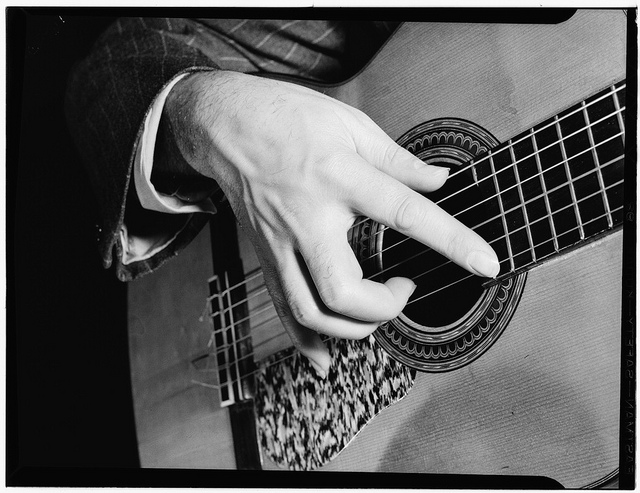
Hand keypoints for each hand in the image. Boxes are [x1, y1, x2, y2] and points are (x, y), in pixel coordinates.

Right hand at [163, 70, 499, 375]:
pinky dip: (307, 343)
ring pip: (311, 311)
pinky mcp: (266, 256)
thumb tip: (437, 181)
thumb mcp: (349, 122)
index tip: (485, 264)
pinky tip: (325, 360)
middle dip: (385, 306)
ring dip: (353, 329)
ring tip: (377, 308)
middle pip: (343, 291)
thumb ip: (397, 159)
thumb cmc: (286, 116)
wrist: (225, 124)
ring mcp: (281, 243)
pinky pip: (283, 309)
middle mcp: (308, 218)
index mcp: (339, 176)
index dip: (451, 242)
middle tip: (405, 285)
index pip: (404, 214)